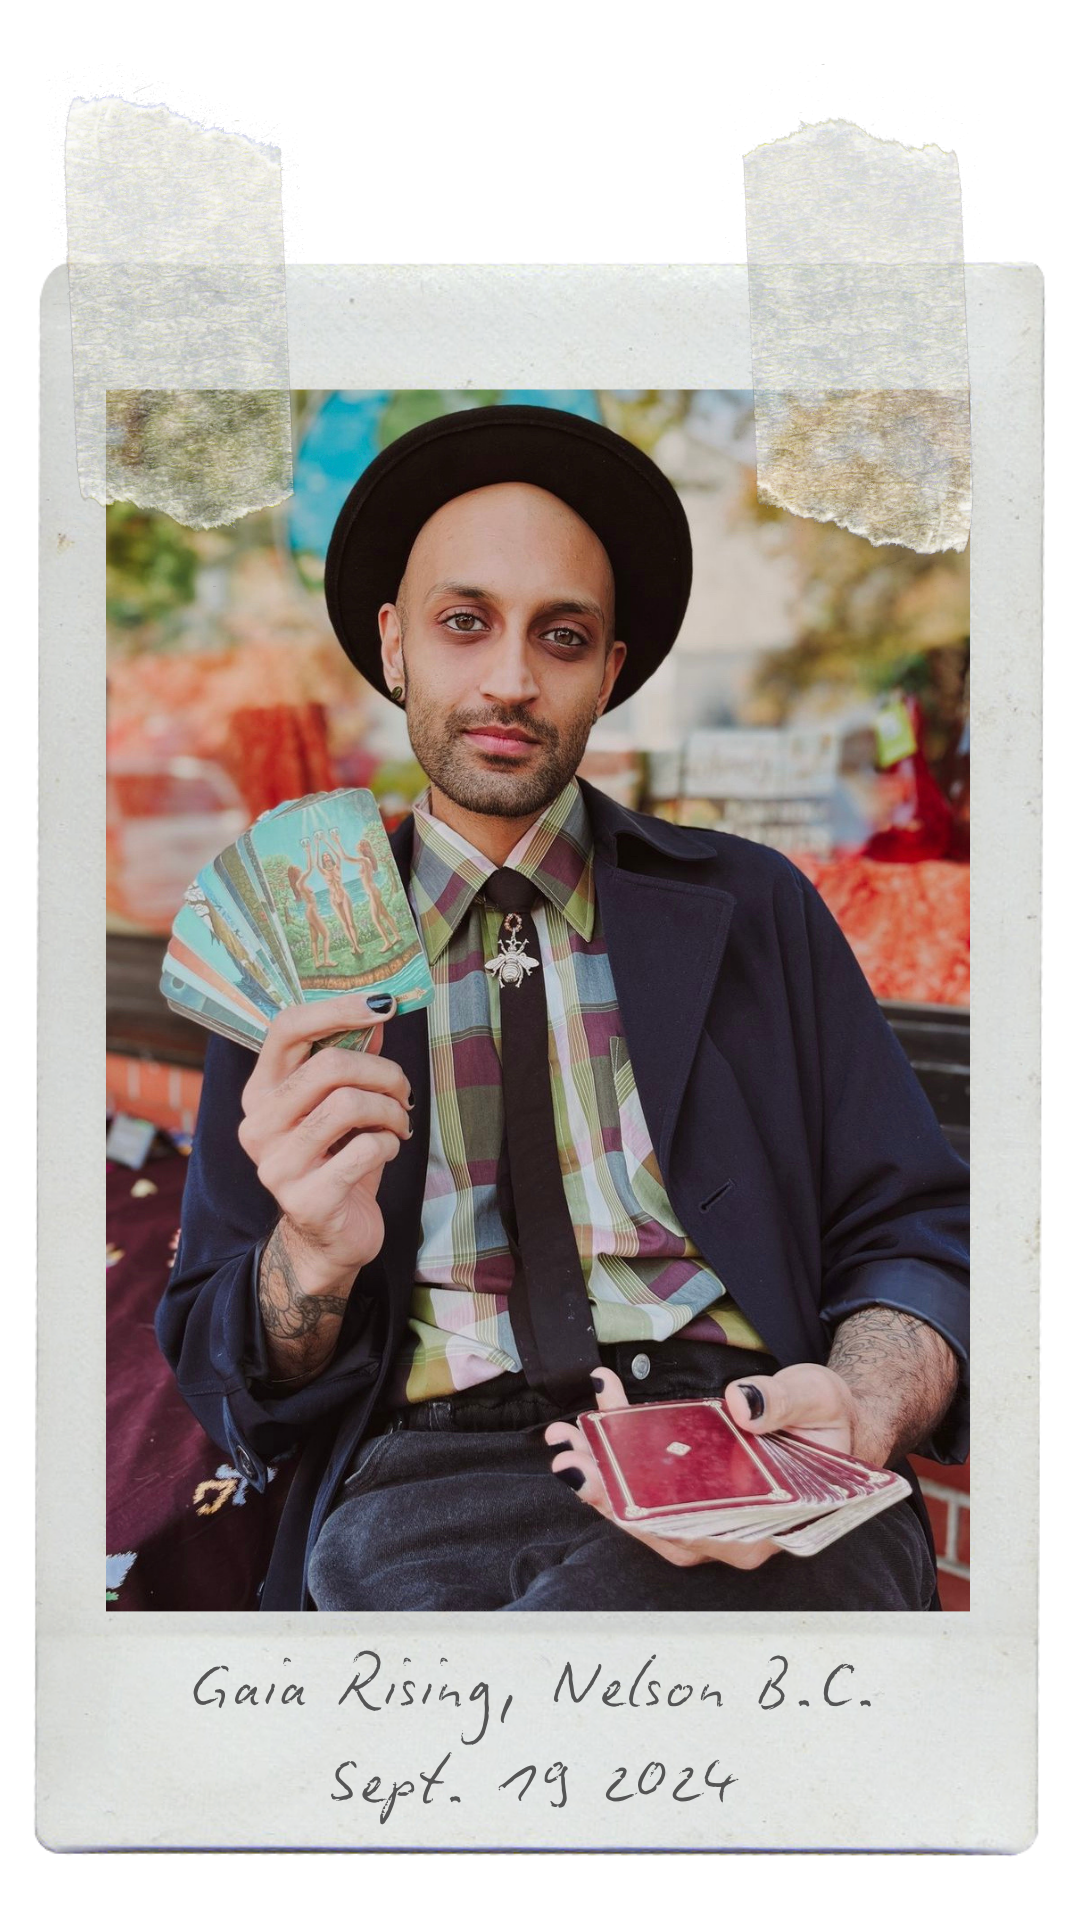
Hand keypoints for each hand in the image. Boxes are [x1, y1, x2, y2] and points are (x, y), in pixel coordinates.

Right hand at [238, 994, 411, 1293]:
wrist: (329, 1239)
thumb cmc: (338, 1161)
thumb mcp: (340, 1106)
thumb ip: (351, 1059)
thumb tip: (377, 1008)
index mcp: (260, 1093)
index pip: (285, 1029)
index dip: (336, 1009)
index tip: (382, 1004)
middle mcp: (257, 1125)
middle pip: (329, 1065)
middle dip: (382, 1071)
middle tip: (403, 1091)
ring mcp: (276, 1164)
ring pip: (349, 1103)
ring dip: (390, 1109)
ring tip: (398, 1123)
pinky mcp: (306, 1198)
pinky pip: (365, 1148)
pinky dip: (389, 1144)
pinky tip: (388, 1151)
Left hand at [543, 1362, 868, 1571]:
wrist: (834, 1420)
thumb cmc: (831, 1419)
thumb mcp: (817, 1398)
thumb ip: (783, 1402)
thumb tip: (743, 1404)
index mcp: (768, 1525)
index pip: (698, 1534)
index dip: (648, 1517)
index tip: (608, 1491)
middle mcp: (732, 1532)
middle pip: (658, 1526)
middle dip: (605, 1492)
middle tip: (569, 1460)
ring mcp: (709, 1515)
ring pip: (644, 1509)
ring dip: (601, 1473)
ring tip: (566, 1438)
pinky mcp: (694, 1491)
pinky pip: (649, 1481)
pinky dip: (618, 1448)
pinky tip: (600, 1409)